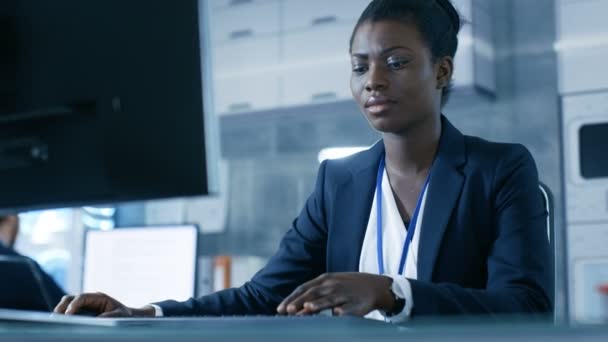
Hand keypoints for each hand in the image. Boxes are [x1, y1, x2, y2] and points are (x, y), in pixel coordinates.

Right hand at [53, 293, 155, 317]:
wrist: (126, 316)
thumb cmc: (124, 315)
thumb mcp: (120, 315)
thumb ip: (109, 316)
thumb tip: (96, 320)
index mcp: (98, 297)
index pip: (82, 297)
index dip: (73, 305)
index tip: (68, 315)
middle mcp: (89, 300)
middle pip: (70, 299)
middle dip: (62, 307)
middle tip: (56, 318)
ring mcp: (83, 306)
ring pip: (66, 305)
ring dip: (60, 312)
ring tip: (56, 322)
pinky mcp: (80, 313)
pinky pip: (68, 313)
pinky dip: (62, 317)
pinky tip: (60, 325)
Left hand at [276, 272, 394, 316]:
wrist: (376, 287)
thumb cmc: (346, 287)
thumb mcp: (330, 286)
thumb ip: (313, 296)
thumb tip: (295, 310)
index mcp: (324, 280)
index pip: (304, 288)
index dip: (292, 298)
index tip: (280, 310)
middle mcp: (333, 285)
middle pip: (314, 293)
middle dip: (300, 302)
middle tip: (288, 311)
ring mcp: (346, 293)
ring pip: (330, 299)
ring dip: (319, 304)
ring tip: (308, 308)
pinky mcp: (358, 303)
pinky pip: (350, 308)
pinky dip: (343, 311)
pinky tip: (337, 315)